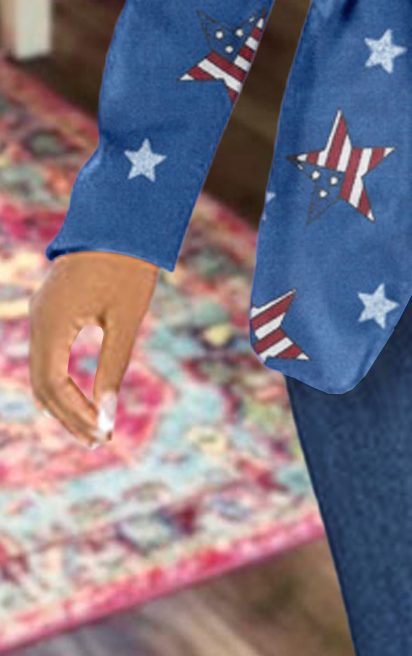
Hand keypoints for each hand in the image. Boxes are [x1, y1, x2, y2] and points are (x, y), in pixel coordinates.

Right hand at [28, 252, 158, 448]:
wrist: (121, 214)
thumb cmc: (129, 264)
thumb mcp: (126, 319)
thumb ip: (114, 368)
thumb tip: (109, 416)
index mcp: (52, 323)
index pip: (53, 385)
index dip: (75, 415)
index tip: (104, 434)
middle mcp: (38, 319)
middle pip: (42, 383)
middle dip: (68, 414)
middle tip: (100, 440)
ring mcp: (41, 311)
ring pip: (42, 370)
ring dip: (64, 400)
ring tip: (94, 428)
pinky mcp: (51, 307)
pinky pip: (48, 353)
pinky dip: (63, 379)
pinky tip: (84, 397)